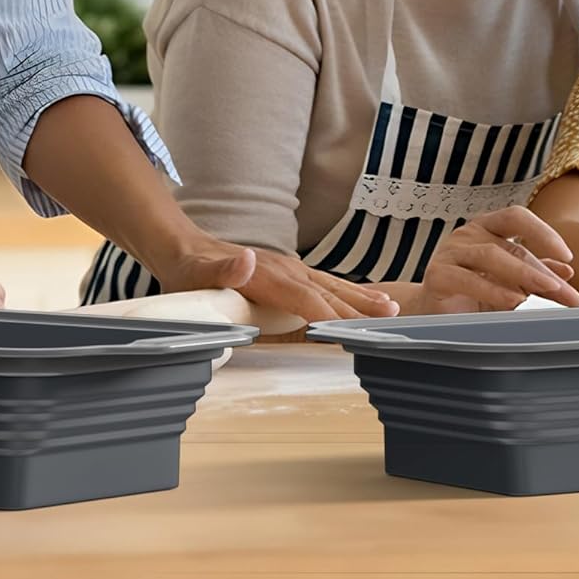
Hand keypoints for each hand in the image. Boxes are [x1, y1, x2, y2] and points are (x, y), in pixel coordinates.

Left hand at [151, 235, 398, 323]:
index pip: (308, 298)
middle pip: (328, 292)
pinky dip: (344, 293)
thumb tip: (249, 260)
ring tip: (391, 307)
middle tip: (393, 319)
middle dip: (360, 307)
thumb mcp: (197, 273)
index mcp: (270, 274)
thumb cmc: (191, 270)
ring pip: (331, 286)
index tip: (355, 329)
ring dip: (360, 297)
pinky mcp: (288, 273)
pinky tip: (359, 300)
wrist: (185, 248)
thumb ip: (223, 270)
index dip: (331, 314)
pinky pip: (323, 285)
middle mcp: (286, 269)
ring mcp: (289, 269)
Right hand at [414, 206, 578, 315]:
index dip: (543, 232)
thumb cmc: (471, 293)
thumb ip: (535, 274)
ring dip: (524, 274)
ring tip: (548, 290)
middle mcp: (468, 234)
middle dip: (543, 271)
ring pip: (491, 256)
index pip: (516, 217)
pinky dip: (494, 290)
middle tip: (567, 292)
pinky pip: (468, 279)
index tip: (568, 256)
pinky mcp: (438, 275)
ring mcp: (451, 252)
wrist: (432, 313)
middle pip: (510, 245)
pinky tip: (514, 300)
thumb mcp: (509, 282)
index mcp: (486, 228)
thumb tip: (566, 272)